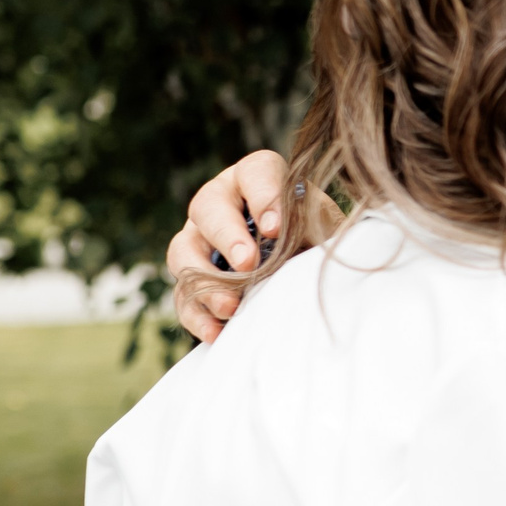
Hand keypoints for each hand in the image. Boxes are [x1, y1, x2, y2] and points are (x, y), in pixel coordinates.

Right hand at [167, 150, 334, 340]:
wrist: (302, 269)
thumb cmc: (314, 236)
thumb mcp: (323, 228)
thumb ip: (313, 229)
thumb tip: (304, 246)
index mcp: (256, 179)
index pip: (256, 173)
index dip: (264, 197)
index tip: (276, 229)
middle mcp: (220, 202)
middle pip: (208, 208)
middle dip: (228, 237)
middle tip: (249, 264)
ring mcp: (199, 238)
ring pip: (183, 250)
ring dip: (205, 280)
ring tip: (232, 305)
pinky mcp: (191, 276)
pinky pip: (183, 294)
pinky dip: (197, 315)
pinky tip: (216, 332)